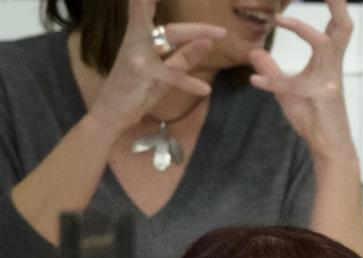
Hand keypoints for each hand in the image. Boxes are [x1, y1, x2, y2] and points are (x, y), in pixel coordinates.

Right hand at [87, 0, 224, 132]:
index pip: (144, 6)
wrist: (111, 112)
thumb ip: (184, 57)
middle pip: (169, 22)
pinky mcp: (142, 73)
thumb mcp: (164, 72)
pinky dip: (188, 82)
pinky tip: (205, 89)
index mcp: (139, 35)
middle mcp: (136, 39)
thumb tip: (207, 42)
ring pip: (169, 35)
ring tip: (220, 34)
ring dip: (196, 33)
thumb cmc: (136, 89)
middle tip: (221, 28)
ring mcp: (138, 54)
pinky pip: (170, 73)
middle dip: (194, 22)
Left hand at [249, 0, 356, 159]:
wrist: (329, 147)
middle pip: (343, 27)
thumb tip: (254, 52)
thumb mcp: (287, 91)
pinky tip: (255, 81)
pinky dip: (274, 81)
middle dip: (337, 5)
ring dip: (301, 28)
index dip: (333, 7)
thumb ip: (271, 70)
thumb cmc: (314, 119)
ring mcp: (329, 81)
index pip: (336, 28)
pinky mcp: (320, 97)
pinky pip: (294, 83)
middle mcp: (333, 66)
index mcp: (330, 62)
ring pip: (325, 44)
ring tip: (279, 18)